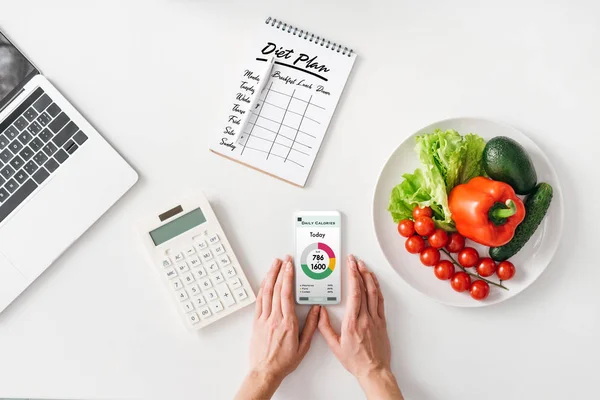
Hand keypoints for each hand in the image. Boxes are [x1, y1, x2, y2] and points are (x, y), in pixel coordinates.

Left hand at [235, 257, 320, 399]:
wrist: (266, 371)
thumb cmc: (284, 361)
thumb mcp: (304, 346)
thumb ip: (311, 326)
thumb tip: (316, 310)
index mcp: (287, 323)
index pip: (286, 294)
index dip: (288, 277)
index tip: (290, 266)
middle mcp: (274, 318)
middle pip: (276, 289)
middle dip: (280, 271)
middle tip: (284, 260)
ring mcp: (264, 319)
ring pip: (266, 293)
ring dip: (270, 276)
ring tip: (274, 265)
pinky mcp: (256, 322)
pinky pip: (259, 301)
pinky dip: (262, 288)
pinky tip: (265, 281)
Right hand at [318, 255, 402, 399]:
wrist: (373, 370)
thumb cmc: (355, 360)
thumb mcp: (334, 346)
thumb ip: (325, 327)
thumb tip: (320, 312)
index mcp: (352, 322)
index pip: (355, 293)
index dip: (353, 276)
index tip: (350, 265)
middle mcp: (365, 318)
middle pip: (365, 288)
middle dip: (359, 271)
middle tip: (355, 260)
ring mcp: (375, 319)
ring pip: (374, 292)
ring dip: (369, 277)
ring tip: (364, 266)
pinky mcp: (382, 322)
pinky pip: (380, 301)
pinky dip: (377, 288)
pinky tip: (374, 282)